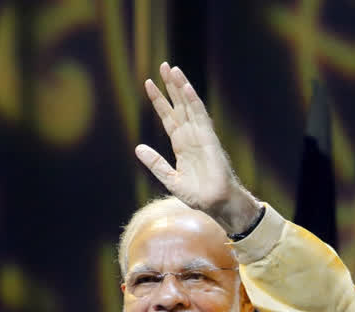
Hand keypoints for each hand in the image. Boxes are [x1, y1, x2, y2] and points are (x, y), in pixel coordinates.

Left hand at [136, 62, 259, 232]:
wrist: (216, 203)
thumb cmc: (198, 194)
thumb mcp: (170, 179)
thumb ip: (155, 163)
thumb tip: (138, 148)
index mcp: (181, 145)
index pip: (168, 117)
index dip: (159, 100)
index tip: (149, 83)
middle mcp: (191, 136)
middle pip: (179, 105)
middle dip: (171, 86)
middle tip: (164, 66)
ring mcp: (201, 136)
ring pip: (189, 106)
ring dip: (181, 87)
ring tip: (173, 69)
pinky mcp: (210, 139)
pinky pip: (201, 117)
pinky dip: (194, 102)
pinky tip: (187, 89)